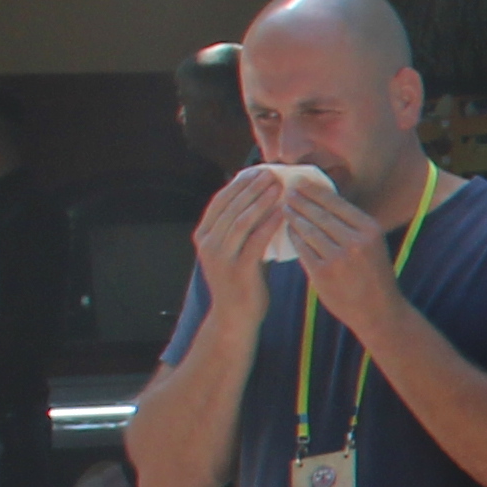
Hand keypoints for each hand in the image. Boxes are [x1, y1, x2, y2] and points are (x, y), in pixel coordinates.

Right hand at [192, 167, 303, 307]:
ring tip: (278, 187)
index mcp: (204, 236)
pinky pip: (255, 241)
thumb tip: (258, 200)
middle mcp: (208, 244)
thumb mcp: (233, 250)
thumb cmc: (241, 281)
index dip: (239, 184)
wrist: (235, 316)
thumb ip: (239, 229)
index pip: (220, 201)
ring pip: (241, 220)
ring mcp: (221, 257)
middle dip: (252, 188)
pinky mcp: (238, 270)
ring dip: (261, 201)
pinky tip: (283, 212)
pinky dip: (269, 223)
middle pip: (230, 207)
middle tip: (271, 173)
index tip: (257, 170)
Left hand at [271, 171, 405, 330]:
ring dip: (293, 217)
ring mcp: (338, 258)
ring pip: (308, 230)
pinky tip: (287, 231)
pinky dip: (293, 237)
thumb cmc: (373, 275)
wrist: (379, 312)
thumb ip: (351, 225)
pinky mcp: (323, 273)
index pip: (336, 203)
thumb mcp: (372, 245)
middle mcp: (355, 242)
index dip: (315, 191)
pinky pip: (302, 249)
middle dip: (300, 200)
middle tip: (286, 191)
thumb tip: (323, 199)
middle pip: (320, 214)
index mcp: (370, 230)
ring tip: (284, 208)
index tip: (299, 182)